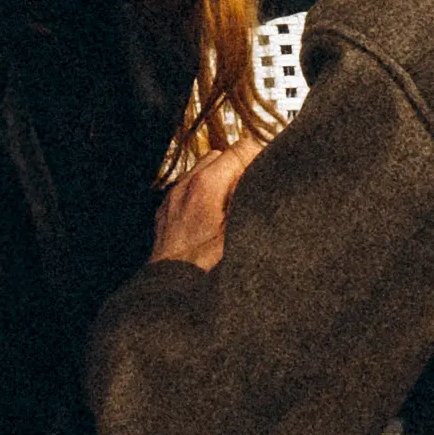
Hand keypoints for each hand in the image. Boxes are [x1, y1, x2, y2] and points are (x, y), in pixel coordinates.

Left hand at [154, 134, 259, 270]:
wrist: (172, 285)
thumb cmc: (206, 264)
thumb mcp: (241, 230)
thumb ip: (251, 197)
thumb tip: (263, 177)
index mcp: (207, 185)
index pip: (239, 149)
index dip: (258, 156)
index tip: (267, 167)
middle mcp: (187, 184)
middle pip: (219, 155)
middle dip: (237, 165)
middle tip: (251, 188)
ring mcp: (173, 196)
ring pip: (200, 170)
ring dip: (218, 178)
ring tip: (231, 203)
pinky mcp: (166, 209)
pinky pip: (186, 188)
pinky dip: (201, 193)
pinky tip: (210, 215)